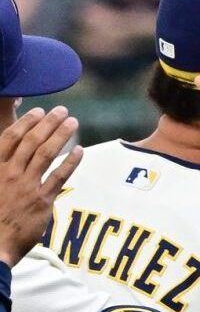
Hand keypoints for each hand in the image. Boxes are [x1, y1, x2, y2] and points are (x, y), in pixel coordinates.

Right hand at [0, 106, 80, 264]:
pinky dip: (70, 162)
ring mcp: (25, 186)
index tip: (38, 111)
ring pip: (45, 154)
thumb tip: (10, 159)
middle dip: (47, 123)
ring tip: (72, 122)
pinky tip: (80, 150)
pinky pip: (58, 176)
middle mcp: (9, 173)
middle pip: (31, 141)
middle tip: (62, 111)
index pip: (10, 138)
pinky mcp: (41, 201)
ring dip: (60, 135)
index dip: (26, 122)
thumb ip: (1, 172)